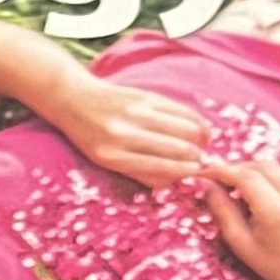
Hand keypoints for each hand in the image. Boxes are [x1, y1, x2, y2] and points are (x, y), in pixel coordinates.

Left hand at [48, 75, 211, 185]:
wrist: (73, 98)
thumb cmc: (90, 136)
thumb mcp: (106, 159)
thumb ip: (137, 171)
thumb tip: (170, 183)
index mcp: (113, 157)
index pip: (157, 167)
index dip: (182, 171)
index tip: (197, 175)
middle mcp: (124, 135)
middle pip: (174, 147)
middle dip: (195, 156)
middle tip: (206, 162)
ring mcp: (134, 113)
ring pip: (180, 126)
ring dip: (199, 137)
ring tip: (206, 145)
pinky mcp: (142, 95)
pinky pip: (176, 108)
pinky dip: (193, 118)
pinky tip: (201, 127)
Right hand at [196, 156, 279, 279]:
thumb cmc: (274, 266)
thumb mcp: (241, 244)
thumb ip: (223, 212)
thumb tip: (206, 185)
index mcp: (278, 215)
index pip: (246, 177)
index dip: (223, 170)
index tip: (206, 171)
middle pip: (263, 166)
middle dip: (240, 169)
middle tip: (223, 180)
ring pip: (279, 172)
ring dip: (260, 178)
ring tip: (249, 198)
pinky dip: (278, 187)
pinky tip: (275, 207)